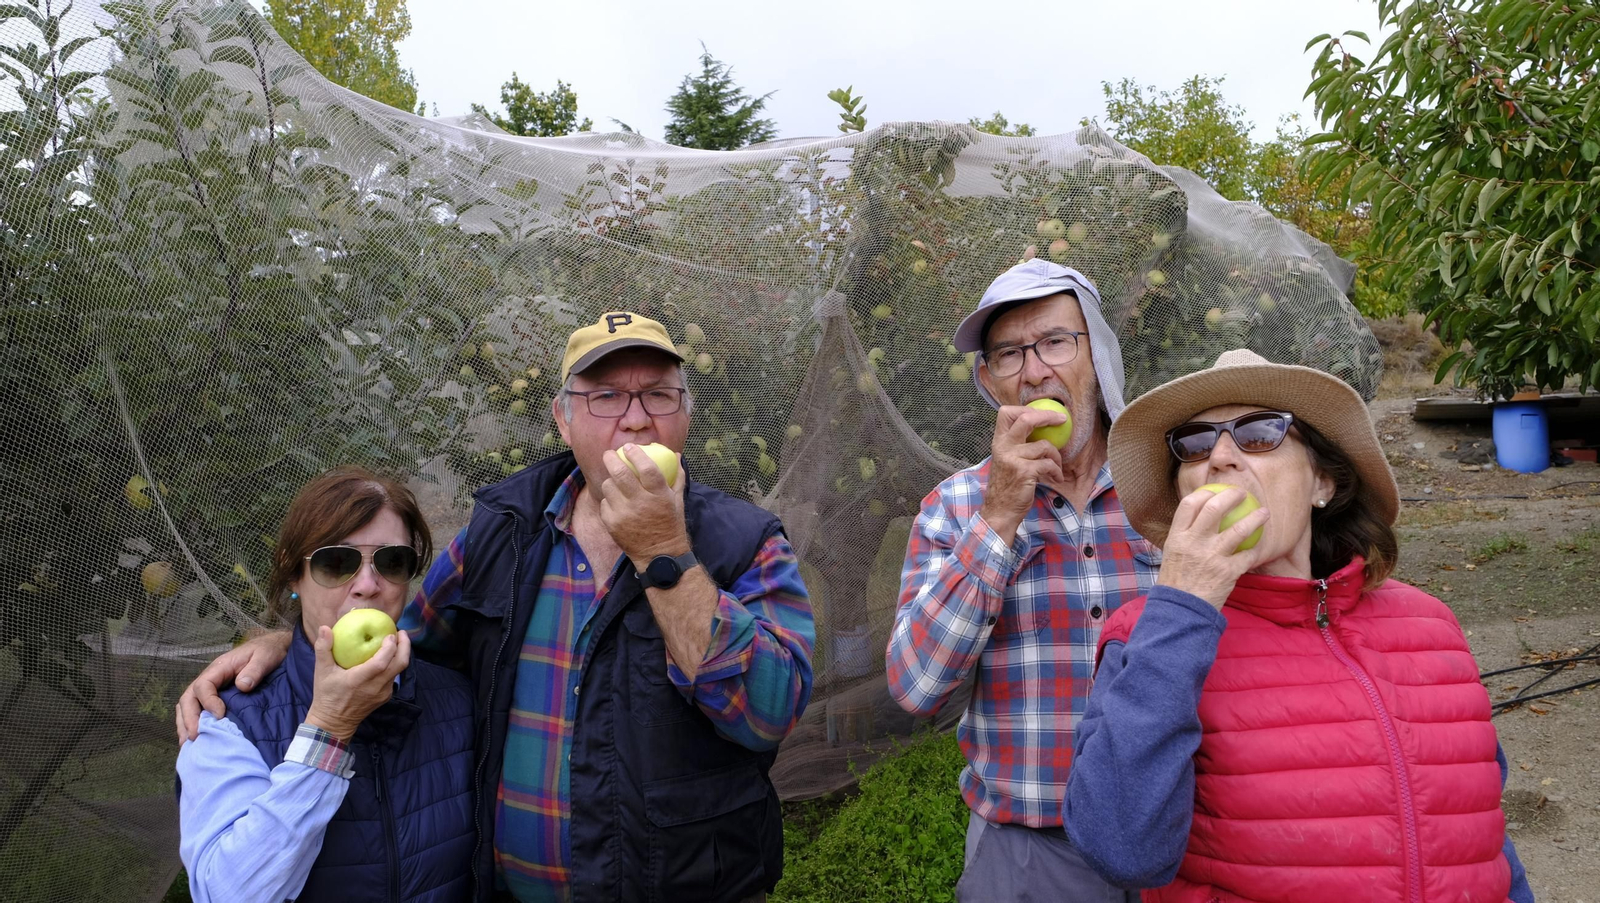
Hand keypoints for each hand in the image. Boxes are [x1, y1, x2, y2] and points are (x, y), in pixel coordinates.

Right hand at [176, 629, 292, 743]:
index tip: (219, 715)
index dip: (207, 701)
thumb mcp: (265, 657)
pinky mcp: (217, 697)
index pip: (203, 685)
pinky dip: (194, 724)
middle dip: (189, 718)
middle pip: (189, 698)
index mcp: (219, 668)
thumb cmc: (268, 652)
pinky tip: (198, 740)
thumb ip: (255, 670)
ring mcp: (211, 689)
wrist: (272, 649)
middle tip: (195, 736)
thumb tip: (242, 686)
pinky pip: (198, 710)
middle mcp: (210, 679)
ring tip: (189, 743)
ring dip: (186, 724)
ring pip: (188, 706)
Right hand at [303, 625, 410, 741]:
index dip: (389, 647)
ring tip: (396, 641)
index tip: (391, 634)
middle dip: (405, 646)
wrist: (334, 722)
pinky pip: (394, 678)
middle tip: (401, 632)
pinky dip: (395, 665)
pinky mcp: (385, 697)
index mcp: (359, 680)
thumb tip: (324, 627)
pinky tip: (389, 656)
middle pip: (400, 664)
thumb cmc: (326, 695)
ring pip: (399, 671)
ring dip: (401, 655)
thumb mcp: (321, 672)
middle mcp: (375, 687)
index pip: (381, 663)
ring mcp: (382, 693)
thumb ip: (323, 648)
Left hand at [597, 444, 691, 567]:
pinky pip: (605, 503)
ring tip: (615, 481)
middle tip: (609, 454)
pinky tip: (616, 501)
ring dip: (611, 481)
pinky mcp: (612, 524)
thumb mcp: (678, 500)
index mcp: (659, 495)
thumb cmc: (671, 524)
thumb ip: (677, 476)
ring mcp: (624, 514)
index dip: (636, 454)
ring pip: (609, 487)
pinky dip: (609, 500)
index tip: (629, 447)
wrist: (660, 555)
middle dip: (611, 459)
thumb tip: (676, 455)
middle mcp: (641, 503)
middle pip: (620, 473)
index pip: (646, 468)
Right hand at [978, 404, 1067, 541]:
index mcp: (998, 442)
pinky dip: (1056, 471)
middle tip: (1062, 420)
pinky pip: (1048, 464)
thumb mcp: (1006, 460)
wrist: (1000, 510)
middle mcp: (1003, 447)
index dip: (1025, 409)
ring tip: (1056, 467)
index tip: (1041, 414)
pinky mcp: (1024, 472)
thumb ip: (1016, 445)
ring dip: (1056, 456)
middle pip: (1026, 419)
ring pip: (1044, 445)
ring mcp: (1013, 459)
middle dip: (1047, 416)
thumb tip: (1038, 429)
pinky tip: (1055, 478)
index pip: (1006, 413)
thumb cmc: (1006, 486)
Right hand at [1153, 486, 1270, 609]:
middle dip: (1232, 496)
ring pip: (1239, 529)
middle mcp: (1194, 542)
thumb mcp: (1172, 554)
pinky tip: (1258, 549)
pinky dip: (1254, 552)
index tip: (1215, 491)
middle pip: (1215, 508)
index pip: (1190, 504)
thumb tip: (1198, 520)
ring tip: (1264, 513)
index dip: (1205, 493)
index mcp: (1177, 536)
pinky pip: (1248, 555)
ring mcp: (1212, 556)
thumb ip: (1185, 537)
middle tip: (1243, 493)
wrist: (1182, 610)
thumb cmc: (1177, 582)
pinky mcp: (1228, 571)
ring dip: (1255, 518)